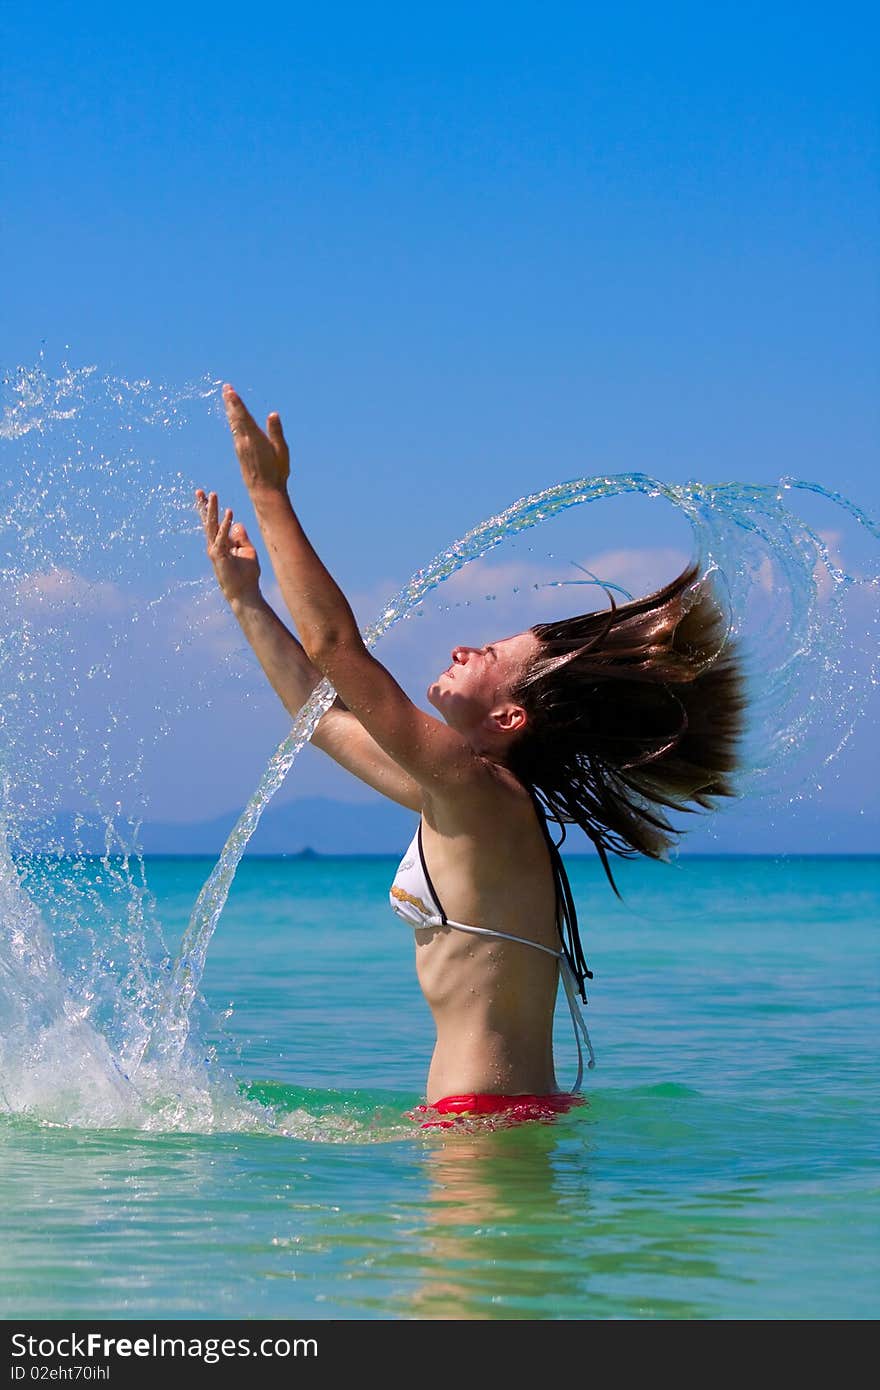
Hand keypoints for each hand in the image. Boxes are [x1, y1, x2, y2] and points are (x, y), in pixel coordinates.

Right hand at [196, 489, 261, 605]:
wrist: (244, 593)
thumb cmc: (246, 575)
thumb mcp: (247, 551)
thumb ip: (241, 537)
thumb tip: (237, 523)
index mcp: (221, 544)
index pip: (214, 524)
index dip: (211, 511)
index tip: (208, 496)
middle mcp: (215, 545)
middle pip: (208, 522)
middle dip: (204, 506)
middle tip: (199, 491)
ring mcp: (215, 550)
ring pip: (212, 526)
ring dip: (212, 510)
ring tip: (212, 495)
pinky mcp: (219, 555)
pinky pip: (222, 536)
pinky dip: (226, 524)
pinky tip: (230, 513)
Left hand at [223, 384, 289, 496]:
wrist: (264, 492)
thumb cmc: (277, 472)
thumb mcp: (281, 451)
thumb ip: (276, 432)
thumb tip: (273, 414)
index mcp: (254, 438)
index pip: (242, 415)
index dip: (236, 402)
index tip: (229, 390)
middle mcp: (243, 441)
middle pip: (235, 417)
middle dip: (230, 402)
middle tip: (225, 388)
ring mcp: (240, 448)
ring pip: (233, 424)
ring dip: (230, 411)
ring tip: (227, 400)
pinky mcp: (240, 454)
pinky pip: (235, 432)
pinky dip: (233, 422)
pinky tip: (233, 420)